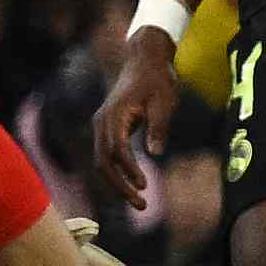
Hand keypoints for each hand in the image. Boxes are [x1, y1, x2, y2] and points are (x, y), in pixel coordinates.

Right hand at [91, 31, 184, 218]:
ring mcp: (102, 126)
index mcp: (115, 115)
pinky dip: (116, 173)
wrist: (145, 60)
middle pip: (103, 162)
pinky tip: (132, 186)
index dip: (129, 170)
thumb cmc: (157, 79)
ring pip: (102, 162)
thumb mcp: (164, 101)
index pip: (116, 150)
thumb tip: (155, 153)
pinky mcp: (107, 128)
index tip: (144, 185)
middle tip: (142, 205)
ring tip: (139, 202)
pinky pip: (106, 156)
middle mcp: (102, 122)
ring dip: (117, 183)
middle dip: (120, 186)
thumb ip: (158, 126)